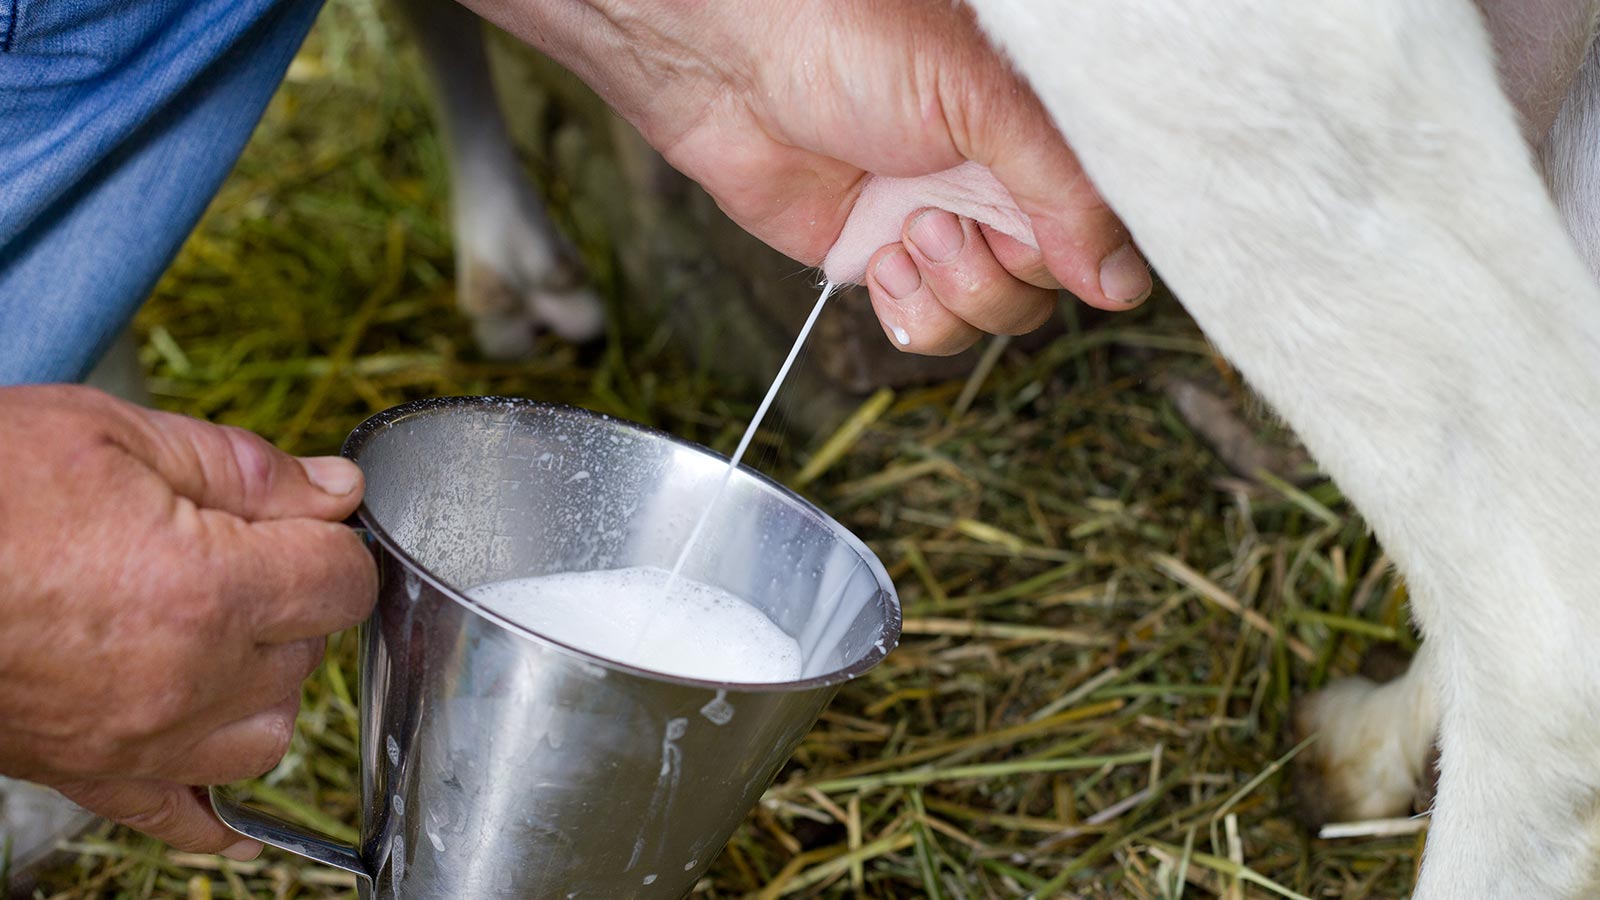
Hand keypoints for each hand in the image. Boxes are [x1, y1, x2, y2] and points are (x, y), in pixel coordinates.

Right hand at [0, 385, 376, 857]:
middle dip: (291, 602)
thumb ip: (243, 469)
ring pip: (266, 736)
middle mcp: (186, 679)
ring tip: (217, 638)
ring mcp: (137, 739)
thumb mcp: (112, 434)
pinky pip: (179, 819)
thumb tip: (335, 491)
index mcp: (207, 588)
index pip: (343, 582)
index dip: (331, 543)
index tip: (303, 524)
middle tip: (239, 559)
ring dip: (262, 688)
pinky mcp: (86, 773)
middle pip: (307, 653)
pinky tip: (237, 814)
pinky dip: (215, 814)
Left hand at [461, 0, 1151, 354]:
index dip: (1077, 253)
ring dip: (953, 294)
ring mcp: (940, 226)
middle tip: (941, 220)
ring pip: (992, 317)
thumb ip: (1066, 193)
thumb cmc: (854, 40)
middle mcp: (996, 185)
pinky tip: (880, 260)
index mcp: (1038, 138)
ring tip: (906, 234)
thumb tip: (1121, 282)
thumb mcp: (986, 103)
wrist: (735, 60)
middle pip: (1047, 288)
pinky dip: (910, 314)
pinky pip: (928, 329)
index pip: (1102, 232)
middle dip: (997, 272)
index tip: (1033, 237)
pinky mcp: (882, 261)